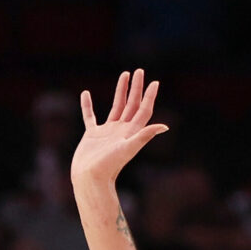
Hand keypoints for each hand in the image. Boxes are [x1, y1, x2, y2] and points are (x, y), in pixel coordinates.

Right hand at [72, 71, 167, 193]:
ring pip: (116, 106)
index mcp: (131, 132)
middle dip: (136, 88)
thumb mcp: (129, 148)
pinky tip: (85, 93)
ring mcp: (107, 132)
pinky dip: (87, 105)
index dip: (150, 96)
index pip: (143, 110)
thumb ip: (145, 135)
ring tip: (124, 75)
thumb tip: (165, 126)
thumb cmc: (109, 166)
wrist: (90, 179)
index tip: (155, 82)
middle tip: (140, 71)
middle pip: (132, 104)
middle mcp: (121, 131)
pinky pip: (90, 116)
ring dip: (120, 91)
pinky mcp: (92, 135)